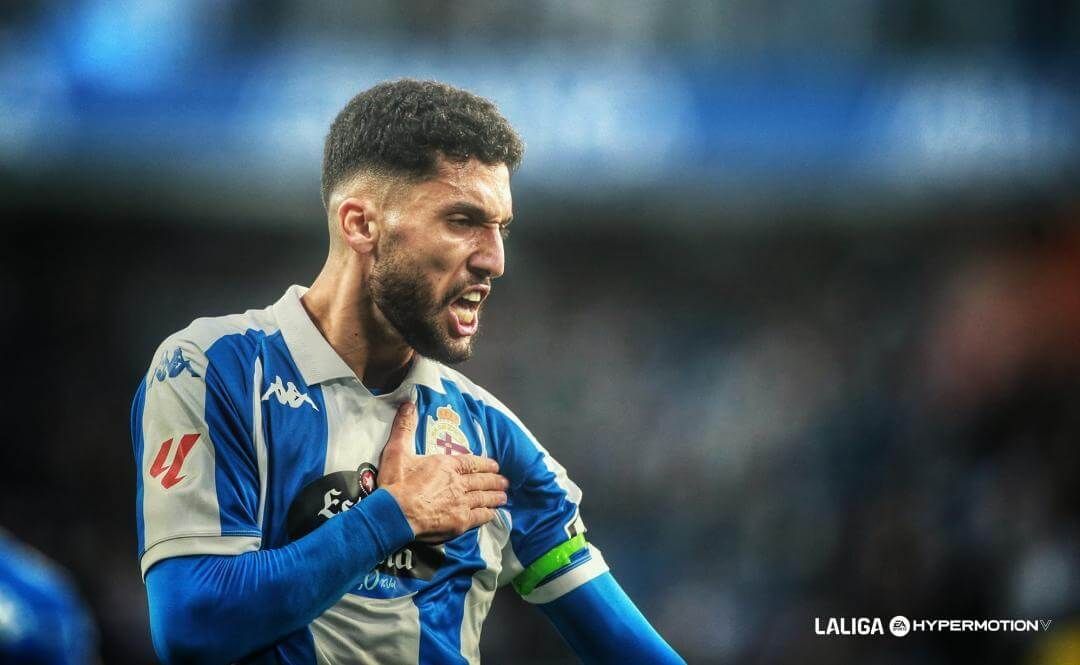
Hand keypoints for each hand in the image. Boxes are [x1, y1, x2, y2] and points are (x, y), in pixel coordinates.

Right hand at [378, 402, 507, 542]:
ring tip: (503, 497)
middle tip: (505, 482)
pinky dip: (488, 514)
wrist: (395, 515)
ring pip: (483, 498)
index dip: (485, 464)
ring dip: (495, 497)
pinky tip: (492, 514)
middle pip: (481, 481)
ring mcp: (461, 503)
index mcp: (446, 465)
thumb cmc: (396, 484)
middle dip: (495, 481)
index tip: (495, 465)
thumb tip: (409, 404)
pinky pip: (480, 517)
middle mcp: (458, 483)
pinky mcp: (460, 522)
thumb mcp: (397, 451)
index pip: (471, 462)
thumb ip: (405, 428)